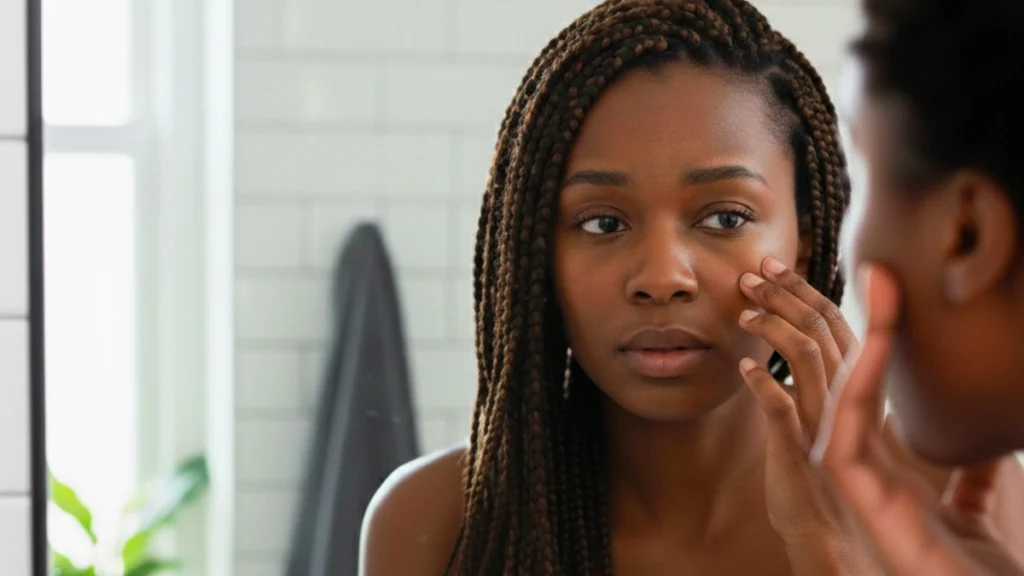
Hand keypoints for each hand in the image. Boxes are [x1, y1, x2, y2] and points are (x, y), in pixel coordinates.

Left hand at [738, 256, 866, 572]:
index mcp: (851, 385)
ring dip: (773, 326)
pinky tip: (743, 366)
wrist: (826, 530)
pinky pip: (781, 408)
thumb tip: (792, 337)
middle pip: (821, 326)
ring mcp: (823, 422)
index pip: (833, 320)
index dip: (803, 288)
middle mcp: (844, 397)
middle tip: (750, 273)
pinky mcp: (799, 450)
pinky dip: (762, 382)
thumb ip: (812, 377)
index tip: (772, 263)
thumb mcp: (821, 413)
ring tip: (744, 310)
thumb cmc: (817, 467)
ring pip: (806, 356)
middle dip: (785, 293)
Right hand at [813, 264, 1023, 575]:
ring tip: (839, 279)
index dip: (856, 327)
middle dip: (799, 314)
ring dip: (821, 329)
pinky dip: (864, 377)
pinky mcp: (854, 488)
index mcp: (881, 460)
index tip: (867, 274)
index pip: (856, 379)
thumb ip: (973, 472)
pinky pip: (850, 422)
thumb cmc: (972, 570)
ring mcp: (851, 471)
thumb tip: (994, 443)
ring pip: (831, 385)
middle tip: (775, 267)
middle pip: (823, 370)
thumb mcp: (975, 504)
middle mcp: (856, 458)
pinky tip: (878, 340)